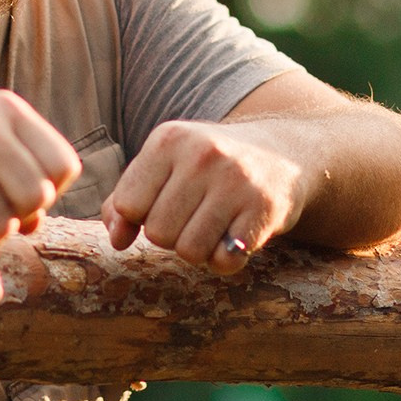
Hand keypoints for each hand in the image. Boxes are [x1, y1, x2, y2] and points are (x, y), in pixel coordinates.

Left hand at [102, 119, 306, 273]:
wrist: (283, 154)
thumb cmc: (208, 166)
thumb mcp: (163, 166)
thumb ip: (125, 200)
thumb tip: (117, 240)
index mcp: (168, 139)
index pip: (128, 205)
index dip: (140, 216)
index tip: (163, 204)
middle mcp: (202, 154)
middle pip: (158, 232)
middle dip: (171, 235)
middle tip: (194, 216)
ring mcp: (236, 180)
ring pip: (189, 250)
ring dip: (198, 251)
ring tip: (213, 227)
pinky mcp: (265, 208)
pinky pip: (224, 261)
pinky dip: (225, 261)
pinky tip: (235, 237)